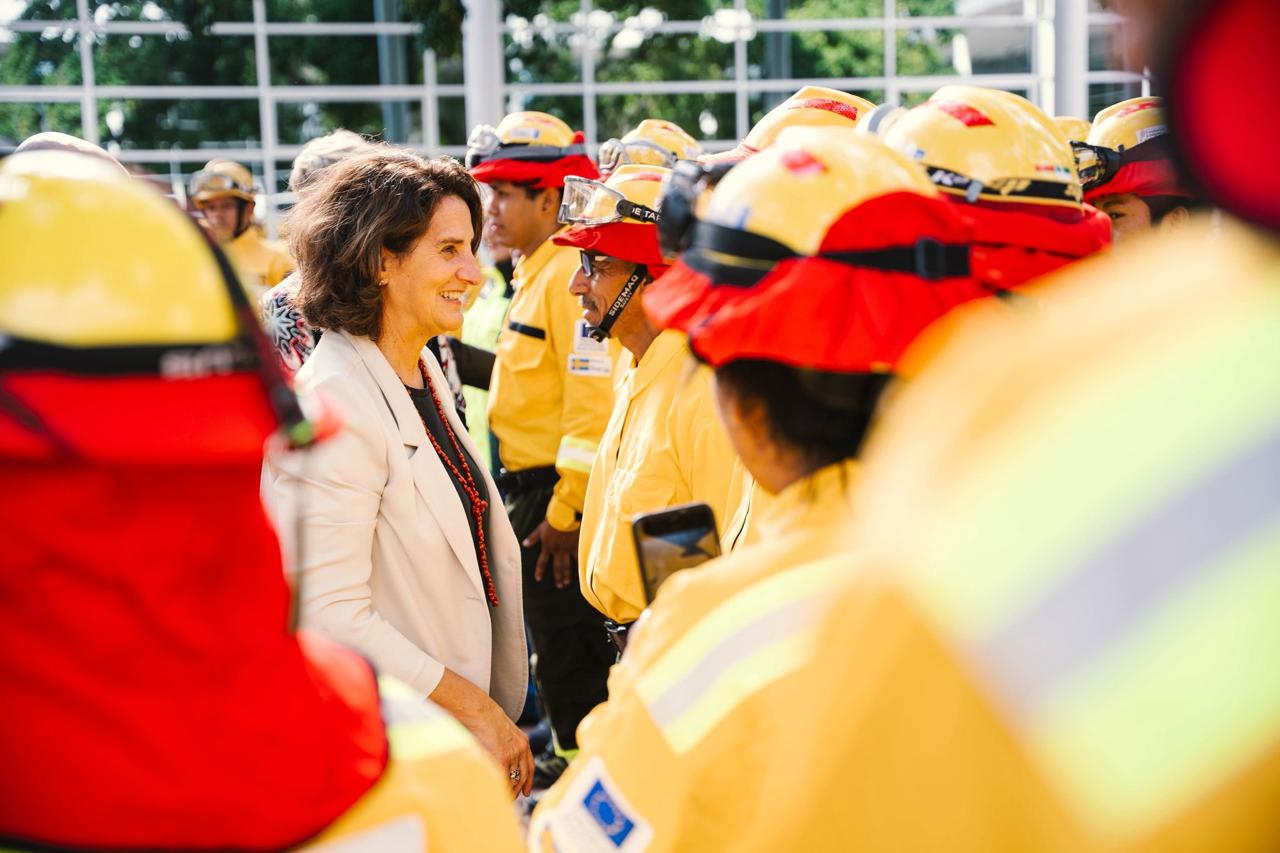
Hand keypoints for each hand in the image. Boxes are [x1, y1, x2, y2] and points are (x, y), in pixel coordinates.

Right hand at [430, 669, 532, 796]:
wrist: (478, 709)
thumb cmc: (481, 717)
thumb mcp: (499, 729)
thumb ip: (502, 742)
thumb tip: (494, 754)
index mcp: (522, 741)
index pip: (529, 765)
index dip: (528, 780)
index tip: (526, 792)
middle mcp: (521, 748)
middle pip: (522, 777)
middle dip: (516, 790)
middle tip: (510, 801)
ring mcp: (512, 754)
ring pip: (512, 780)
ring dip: (506, 792)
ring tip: (499, 801)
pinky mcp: (501, 759)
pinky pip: (502, 779)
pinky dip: (498, 788)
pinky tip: (493, 794)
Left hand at [524, 520, 578, 589]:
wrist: (565, 517)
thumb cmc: (552, 521)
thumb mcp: (540, 528)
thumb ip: (533, 538)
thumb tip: (524, 544)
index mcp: (547, 547)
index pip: (542, 562)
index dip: (539, 571)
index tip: (538, 579)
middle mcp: (557, 551)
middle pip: (556, 567)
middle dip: (557, 577)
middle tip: (559, 585)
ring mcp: (567, 549)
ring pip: (566, 565)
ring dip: (566, 575)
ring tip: (567, 582)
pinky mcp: (576, 546)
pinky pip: (577, 558)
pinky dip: (579, 565)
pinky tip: (580, 572)